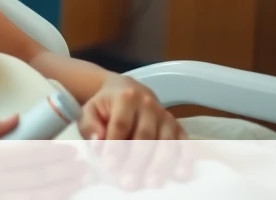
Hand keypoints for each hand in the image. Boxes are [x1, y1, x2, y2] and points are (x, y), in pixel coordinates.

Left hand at [80, 76, 191, 191]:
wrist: (128, 91)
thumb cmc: (107, 106)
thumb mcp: (91, 109)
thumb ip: (90, 125)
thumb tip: (97, 143)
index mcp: (126, 98)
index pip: (121, 124)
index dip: (116, 146)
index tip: (110, 166)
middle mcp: (149, 106)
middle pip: (145, 136)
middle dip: (136, 161)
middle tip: (128, 182)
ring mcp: (166, 117)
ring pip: (166, 142)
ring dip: (160, 165)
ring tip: (152, 183)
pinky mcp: (179, 128)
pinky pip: (185, 144)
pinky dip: (185, 160)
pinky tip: (181, 175)